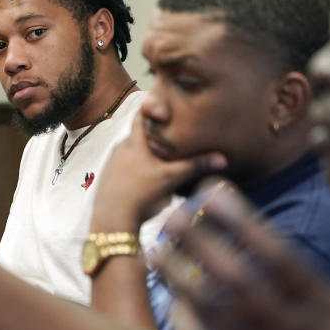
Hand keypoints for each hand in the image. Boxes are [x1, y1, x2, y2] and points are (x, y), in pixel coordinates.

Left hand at [90, 114, 224, 230]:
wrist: (111, 222)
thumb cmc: (141, 196)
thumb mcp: (172, 179)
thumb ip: (196, 166)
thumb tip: (222, 158)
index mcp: (133, 142)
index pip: (142, 113)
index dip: (154, 107)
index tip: (168, 110)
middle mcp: (119, 148)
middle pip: (138, 133)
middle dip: (154, 135)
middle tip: (172, 137)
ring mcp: (111, 163)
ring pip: (131, 151)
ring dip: (145, 153)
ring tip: (162, 161)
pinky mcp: (107, 178)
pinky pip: (124, 166)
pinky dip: (136, 167)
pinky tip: (146, 181)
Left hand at [153, 186, 329, 329]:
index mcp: (320, 306)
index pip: (276, 253)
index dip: (242, 220)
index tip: (211, 190)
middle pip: (236, 280)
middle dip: (200, 243)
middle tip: (170, 215)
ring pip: (213, 315)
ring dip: (180, 280)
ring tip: (156, 250)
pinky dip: (185, 329)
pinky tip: (171, 306)